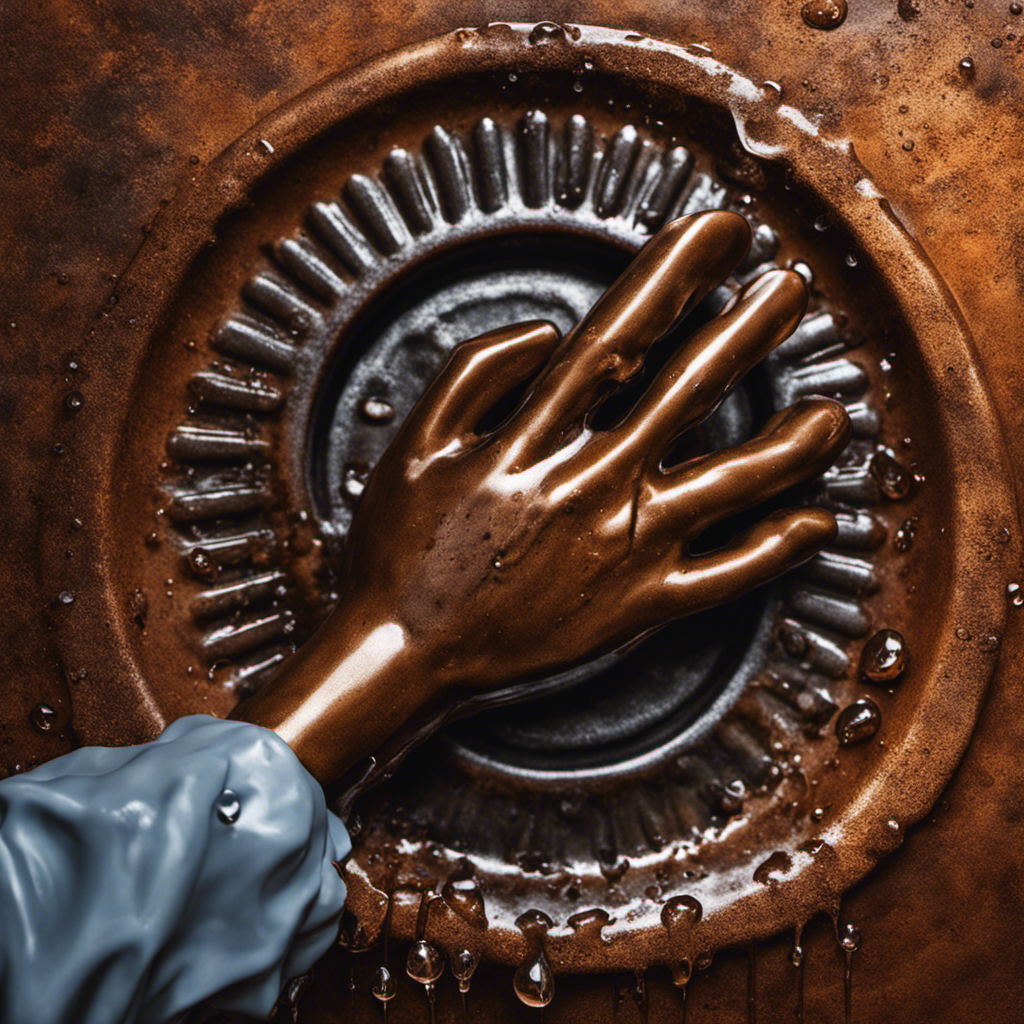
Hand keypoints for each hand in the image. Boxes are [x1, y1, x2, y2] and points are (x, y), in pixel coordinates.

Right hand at [236, 212, 850, 784]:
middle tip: (789, 292)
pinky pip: (721, 580)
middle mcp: (590, 484)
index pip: (619, 336)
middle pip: (686, 392)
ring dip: (788, 444)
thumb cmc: (401, 551)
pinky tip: (812, 524)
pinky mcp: (635, 609)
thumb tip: (544, 334)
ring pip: (727, 486)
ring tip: (833, 412)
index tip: (718, 235)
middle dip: (745, 331)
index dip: (675, 275)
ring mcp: (620, 550)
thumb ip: (474, 374)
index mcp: (533, 438)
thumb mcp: (414, 443)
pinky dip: (774, 552)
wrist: (403, 653)